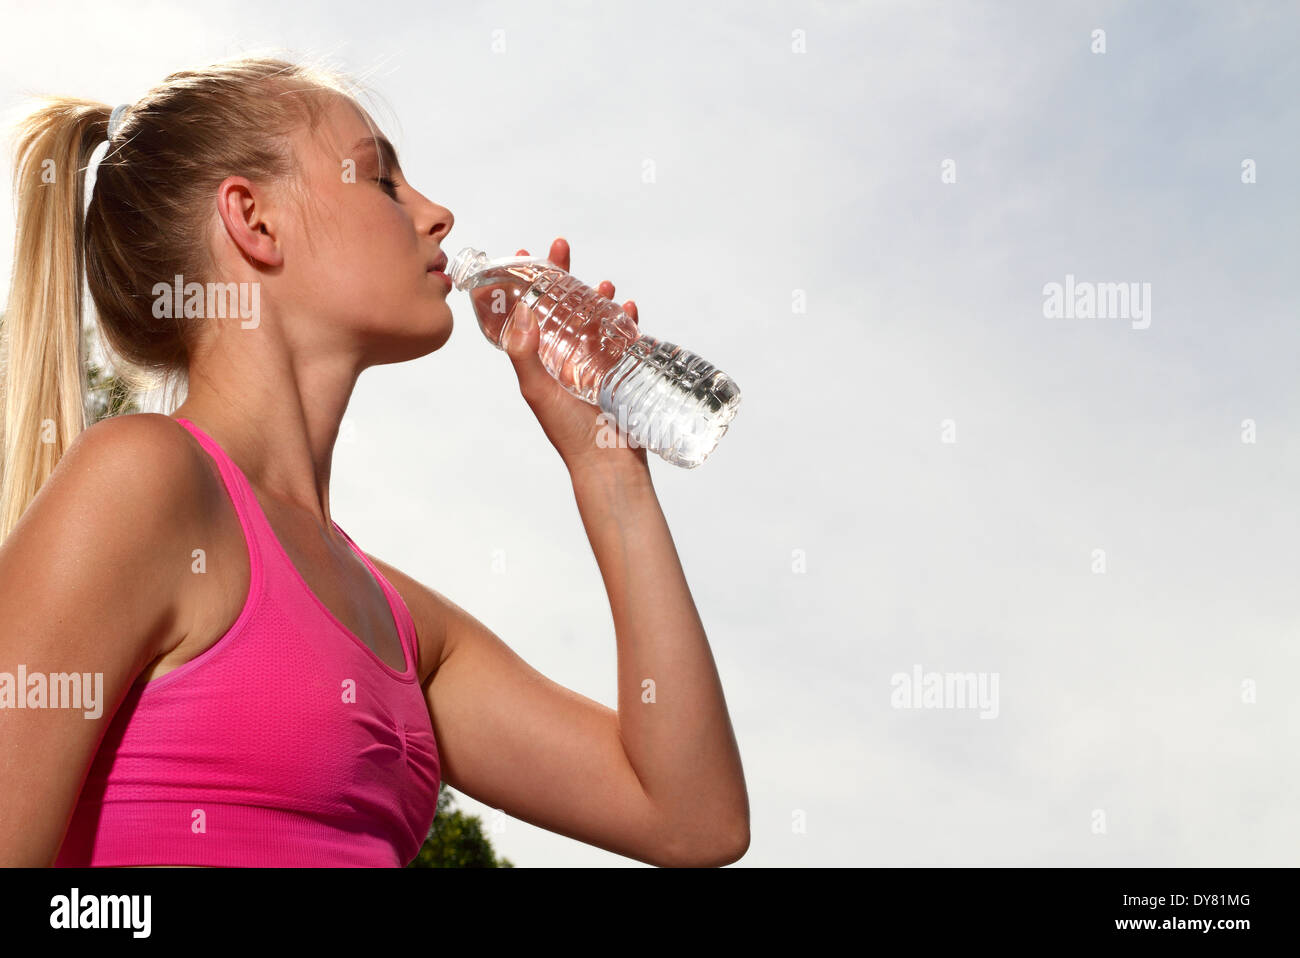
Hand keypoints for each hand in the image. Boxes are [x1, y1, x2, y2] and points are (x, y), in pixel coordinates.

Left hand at [504, 237, 649, 474]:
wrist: (608, 465)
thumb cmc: (570, 434)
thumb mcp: (539, 392)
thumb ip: (526, 355)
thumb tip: (521, 312)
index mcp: (541, 361)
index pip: (529, 313)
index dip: (525, 285)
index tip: (523, 256)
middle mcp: (565, 359)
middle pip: (562, 307)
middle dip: (563, 276)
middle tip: (562, 247)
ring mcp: (594, 365)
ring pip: (594, 319)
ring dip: (597, 297)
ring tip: (603, 283)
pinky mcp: (620, 373)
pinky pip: (624, 339)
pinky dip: (627, 321)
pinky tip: (629, 309)